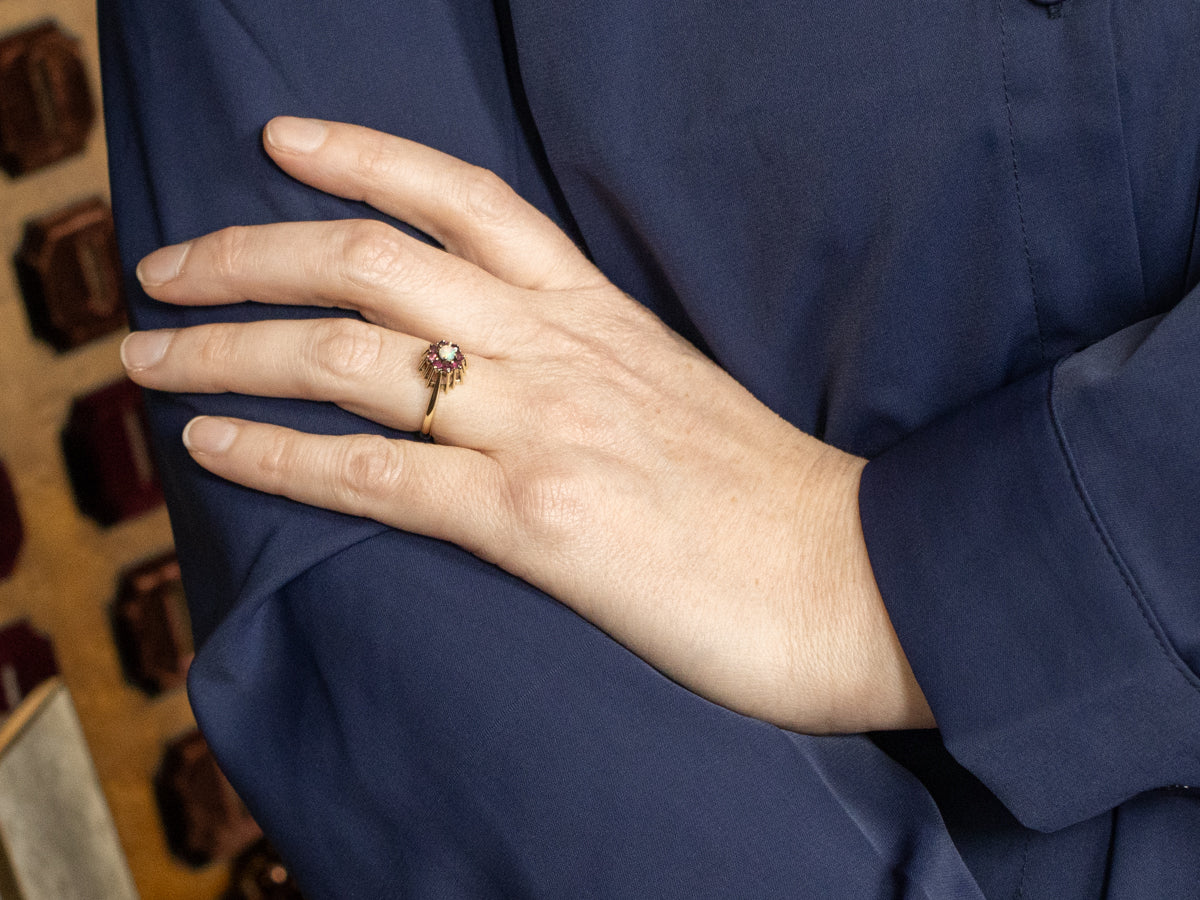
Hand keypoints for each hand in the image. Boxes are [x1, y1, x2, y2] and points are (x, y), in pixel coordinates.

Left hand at [121, 117, 932, 733]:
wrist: (856, 581)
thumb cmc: (773, 501)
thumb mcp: (674, 396)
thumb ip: (587, 368)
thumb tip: (503, 374)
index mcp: (598, 315)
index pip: (464, 198)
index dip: (362, 155)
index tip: (280, 144)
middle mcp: (561, 351)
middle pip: (374, 259)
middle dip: (249, 250)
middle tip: (165, 267)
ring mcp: (546, 431)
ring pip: (353, 356)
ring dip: (229, 349)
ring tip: (146, 357)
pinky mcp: (538, 525)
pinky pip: (375, 477)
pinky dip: (277, 458)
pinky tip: (210, 450)